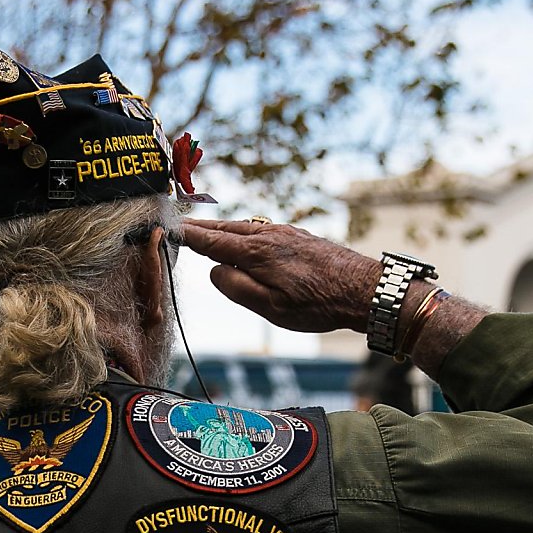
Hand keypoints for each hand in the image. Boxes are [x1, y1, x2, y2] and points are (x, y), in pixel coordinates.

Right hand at [181, 220, 381, 333]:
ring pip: (244, 227)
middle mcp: (267, 235)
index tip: (169, 229)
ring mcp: (284, 232)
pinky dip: (243, 231)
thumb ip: (237, 287)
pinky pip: (261, 229)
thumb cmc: (319, 304)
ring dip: (223, 229)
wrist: (363, 289)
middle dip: (201, 227)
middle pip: (225, 229)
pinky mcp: (298, 236)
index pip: (212, 241)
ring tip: (206, 230)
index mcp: (256, 253)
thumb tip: (215, 270)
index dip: (188, 236)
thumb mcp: (271, 307)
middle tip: (180, 225)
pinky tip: (244, 238)